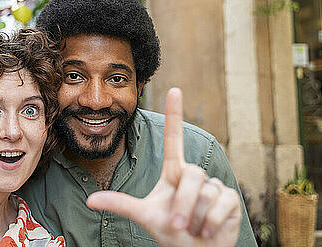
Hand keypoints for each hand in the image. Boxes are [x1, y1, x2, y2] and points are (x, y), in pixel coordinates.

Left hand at [86, 88, 240, 246]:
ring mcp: (214, 186)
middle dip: (183, 204)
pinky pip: (222, 206)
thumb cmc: (170, 231)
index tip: (174, 89)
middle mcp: (193, 175)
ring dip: (196, 218)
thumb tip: (90, 200)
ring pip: (205, 194)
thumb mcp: (145, 216)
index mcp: (173, 172)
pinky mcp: (231, 199)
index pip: (173, 139)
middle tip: (179, 225)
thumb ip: (120, 204)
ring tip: (194, 228)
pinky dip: (212, 224)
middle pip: (190, 174)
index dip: (174, 114)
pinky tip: (209, 230)